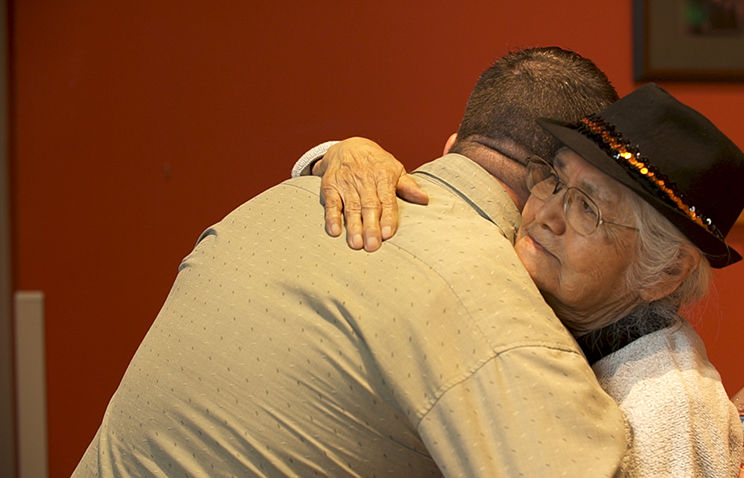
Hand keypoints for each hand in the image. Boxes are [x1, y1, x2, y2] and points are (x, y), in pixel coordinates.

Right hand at [313, 137, 427, 250]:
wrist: (348, 145)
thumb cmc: (376, 163)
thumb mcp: (395, 169)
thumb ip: (408, 186)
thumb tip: (425, 199)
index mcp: (383, 176)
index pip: (387, 200)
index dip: (388, 217)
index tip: (387, 233)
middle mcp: (364, 179)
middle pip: (368, 206)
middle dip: (370, 226)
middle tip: (372, 245)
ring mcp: (346, 183)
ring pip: (351, 207)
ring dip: (353, 226)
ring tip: (356, 243)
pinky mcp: (330, 186)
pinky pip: (331, 203)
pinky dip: (331, 217)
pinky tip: (335, 231)